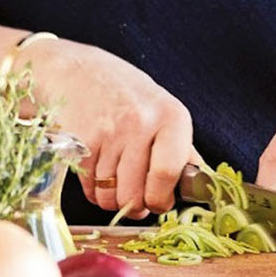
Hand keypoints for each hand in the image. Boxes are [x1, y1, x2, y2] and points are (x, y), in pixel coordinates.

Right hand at [16, 37, 197, 217]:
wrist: (78, 70)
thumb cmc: (126, 93)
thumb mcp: (163, 109)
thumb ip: (181, 148)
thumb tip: (198, 185)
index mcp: (171, 116)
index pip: (169, 173)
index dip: (162, 198)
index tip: (158, 202)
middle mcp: (141, 122)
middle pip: (136, 194)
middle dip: (135, 206)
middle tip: (134, 197)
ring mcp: (109, 131)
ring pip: (110, 196)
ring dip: (112, 199)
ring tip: (115, 181)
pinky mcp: (81, 141)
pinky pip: (89, 187)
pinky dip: (92, 189)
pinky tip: (97, 171)